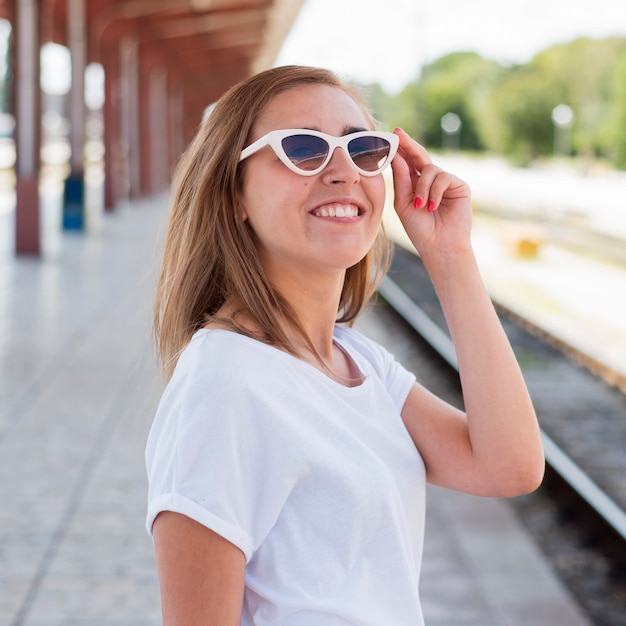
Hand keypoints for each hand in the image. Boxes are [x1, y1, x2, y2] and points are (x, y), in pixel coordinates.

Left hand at [390, 128, 472, 258]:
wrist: (438, 246)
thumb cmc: (419, 229)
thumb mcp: (403, 204)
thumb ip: (401, 180)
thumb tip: (396, 156)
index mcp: (415, 184)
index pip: (407, 162)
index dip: (400, 149)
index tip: (391, 135)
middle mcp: (431, 180)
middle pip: (420, 156)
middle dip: (409, 145)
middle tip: (399, 134)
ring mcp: (446, 182)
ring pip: (430, 169)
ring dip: (422, 187)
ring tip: (420, 206)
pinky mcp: (459, 186)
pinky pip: (443, 178)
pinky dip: (434, 192)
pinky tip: (431, 207)